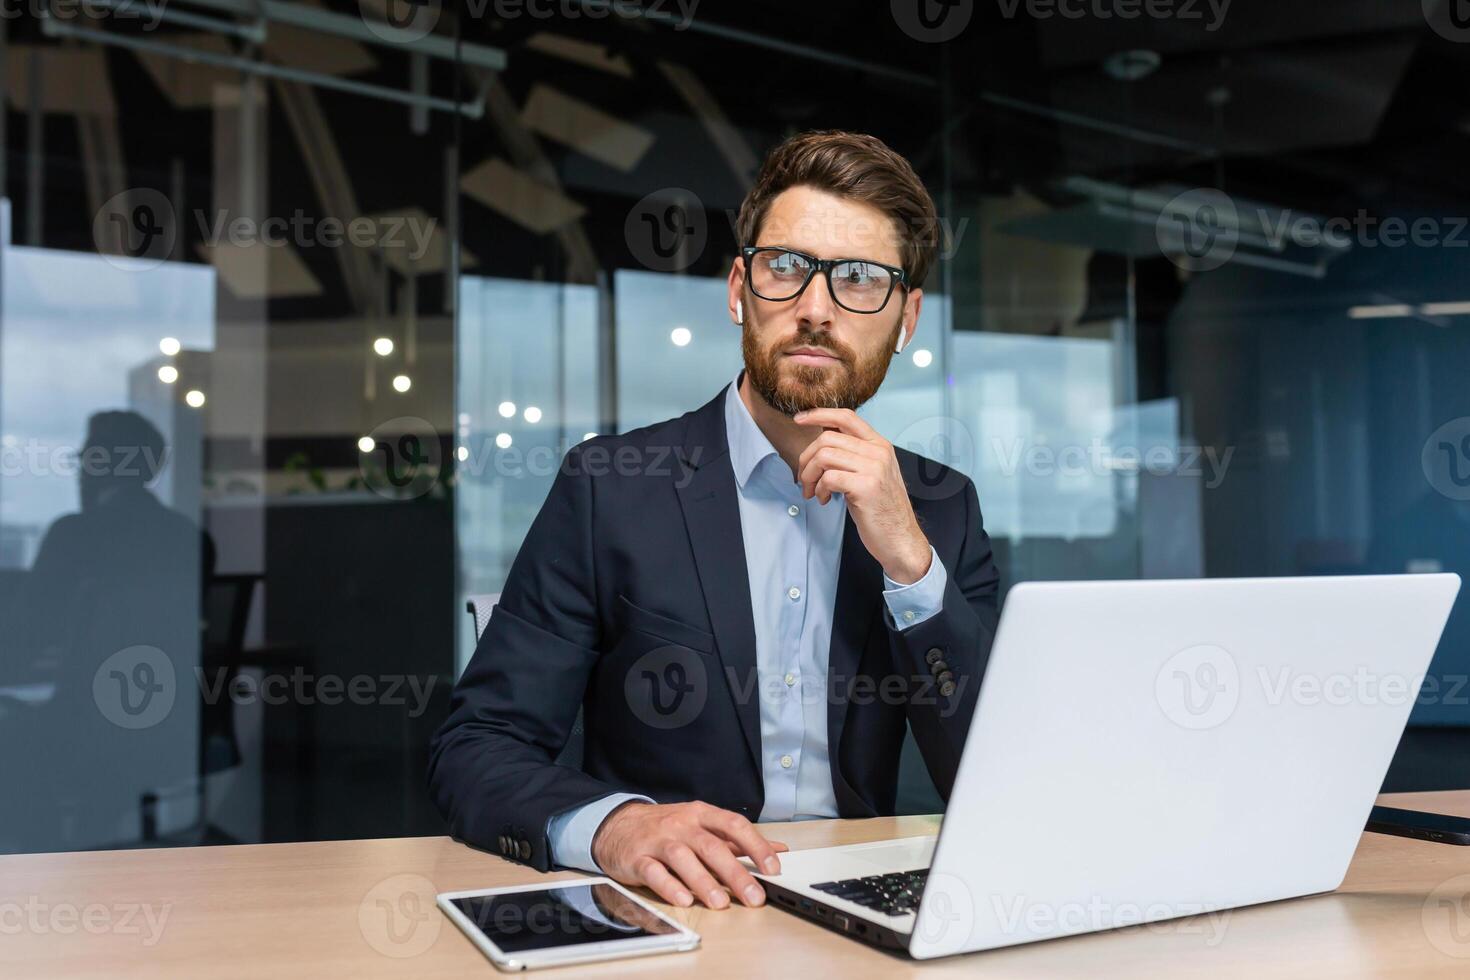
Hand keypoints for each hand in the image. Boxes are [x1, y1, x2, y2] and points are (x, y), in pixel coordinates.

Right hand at [590, 801, 787, 909]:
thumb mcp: (702, 826)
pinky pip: (654, 872)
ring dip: (704, 881)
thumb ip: (737, 840)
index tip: (773, 868)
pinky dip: (669, 886)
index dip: (756, 846)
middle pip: (712, 846)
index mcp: (701, 815)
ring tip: (721, 903)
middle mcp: (681, 825)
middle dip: (736, 873)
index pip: (734, 825)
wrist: (618, 826)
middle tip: (754, 896)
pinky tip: (684, 900)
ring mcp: (658, 841)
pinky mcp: (638, 859)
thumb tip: (777, 849)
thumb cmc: (667, 828)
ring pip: (683, 858)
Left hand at [793, 408, 931, 583]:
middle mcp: (879, 452)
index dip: (818, 415)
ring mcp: (874, 468)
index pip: (846, 417)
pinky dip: (820, 489)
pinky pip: (829, 477)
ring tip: (813, 491)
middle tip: (804, 479)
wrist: (900, 539)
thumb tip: (821, 442)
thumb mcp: (870, 474)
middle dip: (806, 458)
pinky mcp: (866, 486)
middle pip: (827, 438)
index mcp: (880, 445)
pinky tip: (824, 500)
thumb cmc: (881, 509)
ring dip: (810, 475)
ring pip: (824, 455)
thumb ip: (852, 455)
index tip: (798, 420)